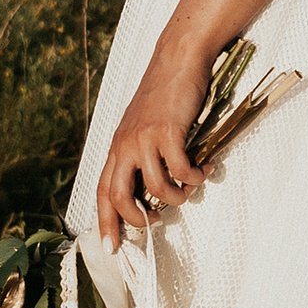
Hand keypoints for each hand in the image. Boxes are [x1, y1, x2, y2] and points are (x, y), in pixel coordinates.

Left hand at [95, 40, 210, 250]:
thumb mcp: (142, 127)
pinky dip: (195, 177)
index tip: (111, 247)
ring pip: (156, 187)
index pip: (103, 191)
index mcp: (117, 147)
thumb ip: (142, 155)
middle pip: (118, 196)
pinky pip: (180, 169)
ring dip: (177, 197)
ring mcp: (144, 138)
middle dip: (137, 219)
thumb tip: (155, 191)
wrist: (177, 60)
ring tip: (190, 190)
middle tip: (158, 222)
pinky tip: (204, 169)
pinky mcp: (167, 132)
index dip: (105, 222)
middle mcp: (125, 145)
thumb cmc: (164, 95)